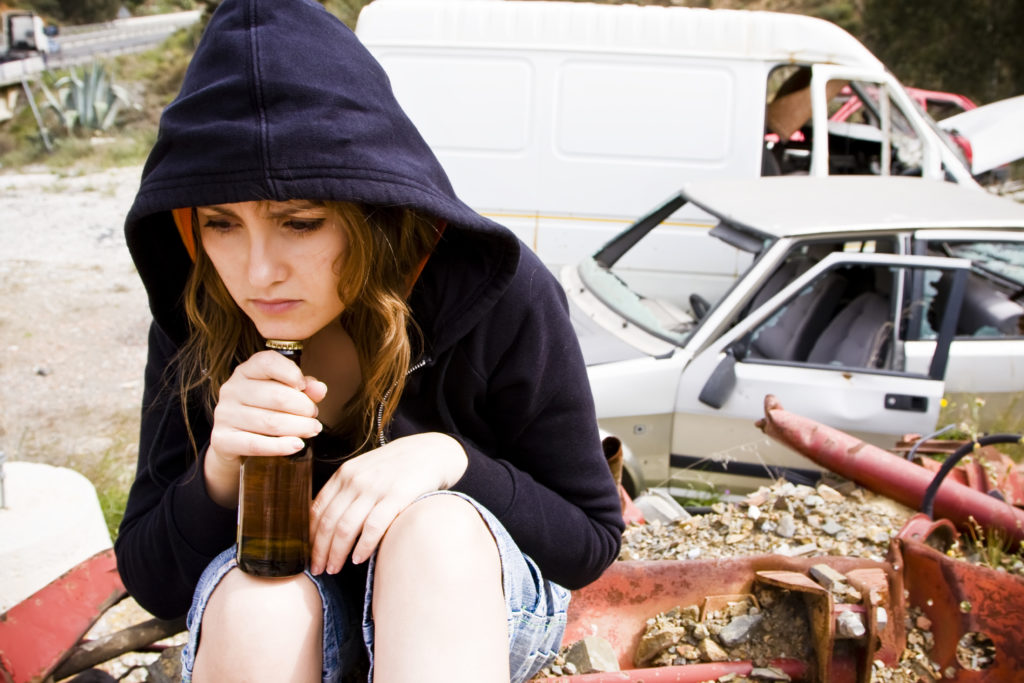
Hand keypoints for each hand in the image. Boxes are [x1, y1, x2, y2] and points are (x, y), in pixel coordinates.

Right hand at [204, 350, 326, 505]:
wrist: (233, 442)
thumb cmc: (264, 410)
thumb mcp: (284, 393)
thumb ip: (304, 389)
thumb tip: (320, 389)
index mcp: (246, 371)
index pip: (267, 362)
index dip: (292, 373)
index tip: (305, 387)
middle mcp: (232, 389)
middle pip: (276, 396)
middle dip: (304, 407)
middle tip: (314, 416)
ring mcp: (224, 414)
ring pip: (270, 422)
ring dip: (299, 427)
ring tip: (313, 429)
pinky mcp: (222, 439)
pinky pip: (256, 444)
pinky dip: (281, 446)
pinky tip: (297, 445)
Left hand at [309, 432, 467, 573]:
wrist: (432, 451)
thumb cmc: (398, 465)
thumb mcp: (366, 470)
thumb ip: (347, 489)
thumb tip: (327, 522)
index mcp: (345, 473)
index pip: (317, 509)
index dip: (309, 536)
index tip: (308, 555)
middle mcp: (356, 479)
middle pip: (328, 522)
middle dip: (319, 551)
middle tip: (317, 570)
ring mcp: (376, 487)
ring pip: (345, 527)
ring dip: (336, 553)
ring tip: (334, 569)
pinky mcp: (397, 496)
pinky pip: (373, 527)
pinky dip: (362, 547)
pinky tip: (359, 559)